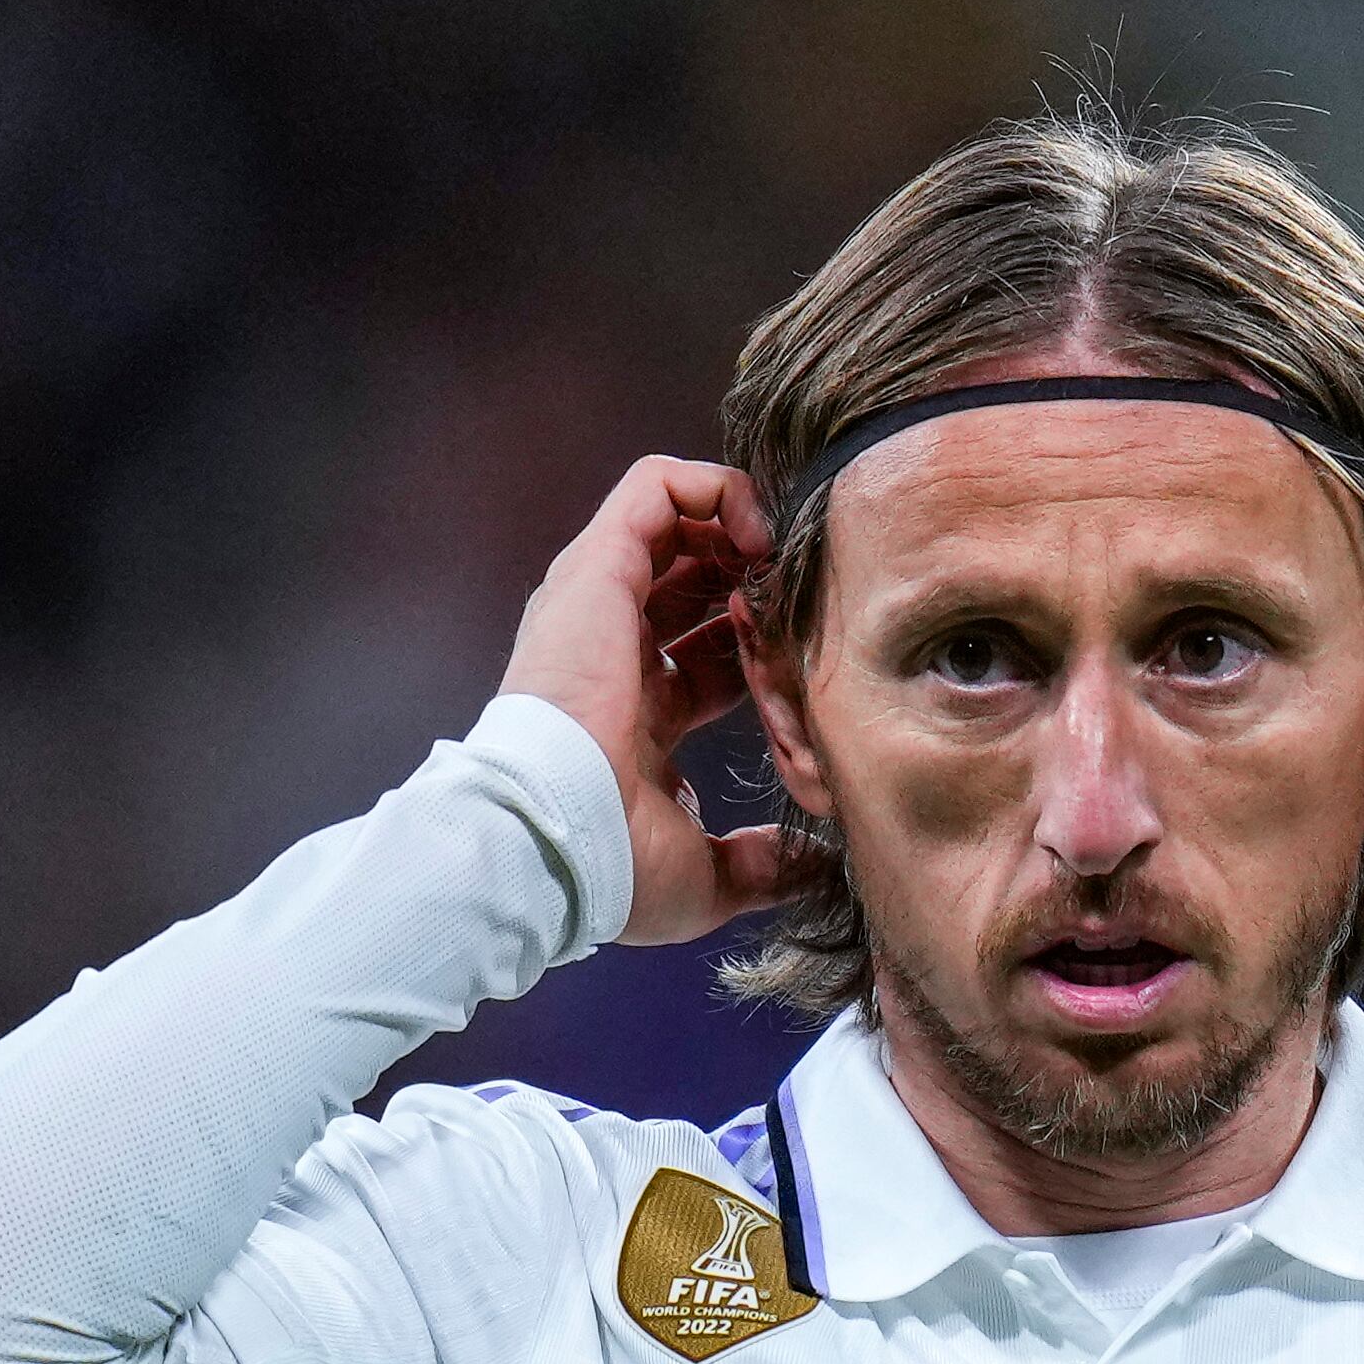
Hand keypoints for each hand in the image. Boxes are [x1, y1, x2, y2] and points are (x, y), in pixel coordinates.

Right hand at [502, 456, 798, 945]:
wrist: (556, 836)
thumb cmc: (612, 864)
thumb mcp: (705, 877)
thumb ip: (759, 866)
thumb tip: (807, 867)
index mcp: (637, 714)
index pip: (711, 658)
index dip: (764, 650)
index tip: (807, 665)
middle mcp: (614, 649)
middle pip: (695, 585)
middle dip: (756, 582)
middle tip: (802, 605)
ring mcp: (601, 603)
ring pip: (676, 523)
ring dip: (740, 525)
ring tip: (783, 558)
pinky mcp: (599, 565)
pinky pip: (656, 485)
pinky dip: (715, 489)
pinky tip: (758, 536)